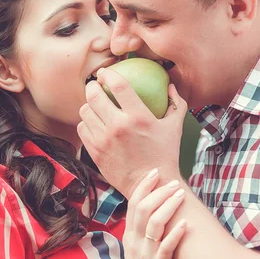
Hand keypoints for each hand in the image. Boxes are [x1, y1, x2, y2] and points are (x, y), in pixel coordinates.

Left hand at [78, 68, 187, 197]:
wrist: (152, 186)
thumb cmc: (165, 154)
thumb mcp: (175, 127)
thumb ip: (176, 103)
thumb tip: (170, 86)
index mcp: (138, 117)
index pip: (118, 85)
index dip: (109, 74)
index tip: (106, 72)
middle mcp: (118, 126)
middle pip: (94, 95)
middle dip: (92, 85)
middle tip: (96, 85)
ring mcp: (104, 140)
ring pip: (85, 111)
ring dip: (88, 104)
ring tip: (95, 104)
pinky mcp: (95, 152)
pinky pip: (83, 128)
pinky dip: (86, 122)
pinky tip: (93, 122)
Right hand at [124, 169, 186, 258]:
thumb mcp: (137, 247)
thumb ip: (142, 229)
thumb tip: (154, 206)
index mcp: (129, 235)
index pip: (133, 203)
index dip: (143, 186)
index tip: (155, 172)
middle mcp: (134, 241)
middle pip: (143, 209)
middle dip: (159, 193)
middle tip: (174, 183)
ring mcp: (145, 253)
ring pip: (154, 223)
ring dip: (169, 206)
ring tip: (181, 195)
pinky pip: (166, 246)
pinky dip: (176, 234)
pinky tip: (186, 224)